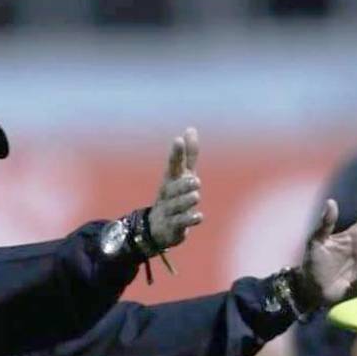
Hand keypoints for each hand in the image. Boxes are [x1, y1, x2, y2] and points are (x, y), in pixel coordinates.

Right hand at [147, 127, 202, 249]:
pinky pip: (180, 223)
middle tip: (196, 180)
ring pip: (176, 206)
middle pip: (174, 187)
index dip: (176, 153)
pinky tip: (199, 216)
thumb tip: (190, 128)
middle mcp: (168, 194)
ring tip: (196, 196)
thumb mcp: (181, 175)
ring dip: (186, 201)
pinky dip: (189, 220)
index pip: (173, 165)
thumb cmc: (173, 196)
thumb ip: (188, 154)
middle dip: (183, 183)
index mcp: (171, 180)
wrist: (157, 227)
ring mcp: (169, 211)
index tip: (178, 140)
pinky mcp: (172, 227)